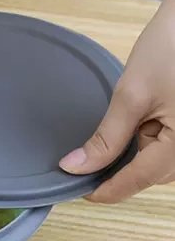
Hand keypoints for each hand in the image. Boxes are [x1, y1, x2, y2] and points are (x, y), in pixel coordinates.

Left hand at [59, 0, 174, 202]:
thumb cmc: (171, 49)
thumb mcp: (132, 96)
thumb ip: (106, 138)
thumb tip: (76, 166)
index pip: (137, 180)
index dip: (105, 189)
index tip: (77, 191)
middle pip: (148, 175)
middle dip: (115, 173)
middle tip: (81, 168)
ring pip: (156, 162)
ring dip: (128, 158)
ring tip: (99, 148)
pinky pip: (164, 146)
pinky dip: (141, 143)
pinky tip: (124, 133)